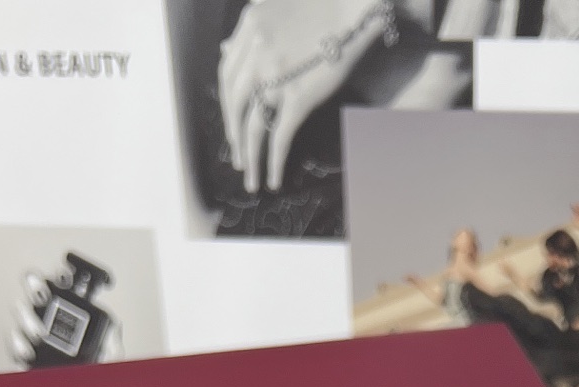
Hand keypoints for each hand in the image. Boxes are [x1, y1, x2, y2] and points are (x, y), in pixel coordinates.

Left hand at [218, 0, 392, 193]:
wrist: (355, 3)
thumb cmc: (323, 2)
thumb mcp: (275, 7)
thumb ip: (251, 30)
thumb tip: (224, 50)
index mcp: (250, 27)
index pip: (227, 72)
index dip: (227, 103)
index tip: (232, 121)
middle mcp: (256, 51)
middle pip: (234, 102)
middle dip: (234, 134)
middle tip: (238, 157)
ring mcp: (276, 75)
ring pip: (252, 125)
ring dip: (249, 156)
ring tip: (250, 177)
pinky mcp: (299, 96)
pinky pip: (279, 136)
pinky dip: (273, 161)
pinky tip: (273, 178)